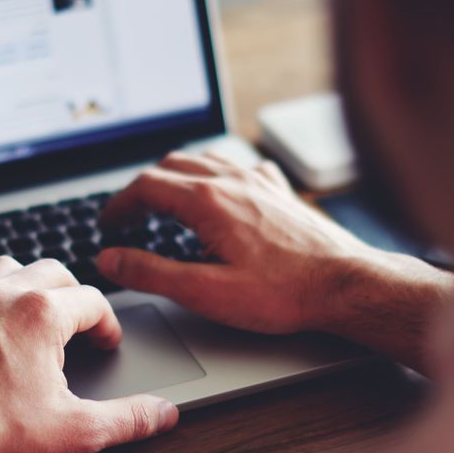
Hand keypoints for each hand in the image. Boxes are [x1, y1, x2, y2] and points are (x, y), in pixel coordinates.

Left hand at [0, 257, 179, 452]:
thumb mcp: (74, 431)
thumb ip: (126, 419)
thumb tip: (162, 414)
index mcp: (42, 313)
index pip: (92, 301)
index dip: (107, 324)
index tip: (106, 344)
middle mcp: (2, 295)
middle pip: (52, 271)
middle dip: (72, 294)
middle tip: (79, 323)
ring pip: (4, 267)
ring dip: (25, 283)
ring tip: (34, 310)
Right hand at [97, 153, 453, 369]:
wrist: (346, 284)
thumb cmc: (283, 293)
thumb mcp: (205, 292)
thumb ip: (151, 273)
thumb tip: (111, 259)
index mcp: (207, 201)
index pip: (145, 186)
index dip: (119, 205)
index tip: (108, 224)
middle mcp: (232, 180)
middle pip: (170, 167)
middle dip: (142, 189)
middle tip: (129, 216)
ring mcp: (259, 180)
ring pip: (203, 160)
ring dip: (175, 176)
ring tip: (163, 201)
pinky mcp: (280, 190)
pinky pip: (238, 165)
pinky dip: (214, 173)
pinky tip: (219, 191)